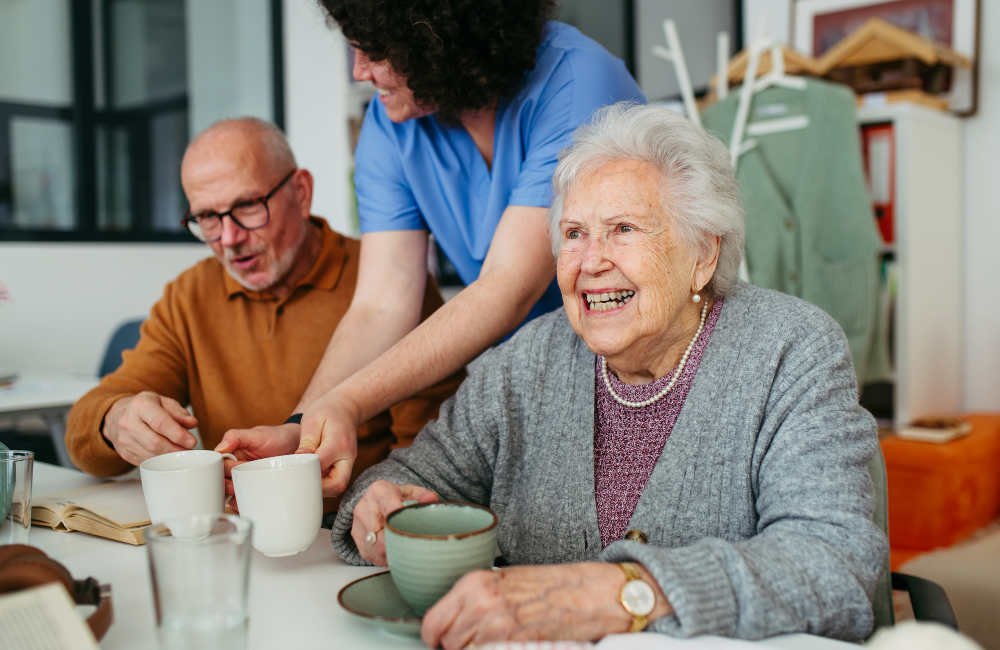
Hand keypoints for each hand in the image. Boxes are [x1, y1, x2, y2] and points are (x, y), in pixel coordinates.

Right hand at [102, 392, 197, 466]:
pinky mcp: (124, 453)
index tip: (191, 442)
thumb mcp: (163, 402)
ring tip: (181, 453)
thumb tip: (192, 423)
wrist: (116, 416)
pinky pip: (145, 461)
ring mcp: (124, 440)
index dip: (177, 434)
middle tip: (189, 450)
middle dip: (175, 449)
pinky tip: (168, 457)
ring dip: (169, 457)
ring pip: (150, 455)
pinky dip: (159, 462)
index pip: (160, 422)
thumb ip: (179, 413)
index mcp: (140, 405)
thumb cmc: (145, 408)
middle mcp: (128, 422)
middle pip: (155, 442)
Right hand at [214, 423, 300, 496]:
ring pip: (232, 493)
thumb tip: (220, 448)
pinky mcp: (257, 490)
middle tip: (234, 487)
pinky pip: (246, 500)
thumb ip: (236, 437)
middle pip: (223, 481)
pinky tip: (247, 505)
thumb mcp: (256, 434)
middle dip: (226, 486)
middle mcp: (236, 469)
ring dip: (233, 497)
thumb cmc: (276, 437)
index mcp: (232, 455)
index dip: (220, 472)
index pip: (219, 466)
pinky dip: (243, 504)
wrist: (297, 445)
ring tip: (240, 496)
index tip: (229, 475)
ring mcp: (246, 480)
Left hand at [297, 391, 360, 496]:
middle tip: (301, 483)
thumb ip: (306, 442)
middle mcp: (348, 456)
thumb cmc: (327, 410)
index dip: (306, 471)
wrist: (346, 406)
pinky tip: (312, 475)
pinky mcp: (346, 464)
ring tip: (305, 479)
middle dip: (319, 488)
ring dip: (322, 488)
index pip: (321, 465)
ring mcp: (349, 461)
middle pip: (338, 484)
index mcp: (338, 443)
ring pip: (339, 486)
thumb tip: (299, 461)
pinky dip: (325, 484)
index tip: (291, 472)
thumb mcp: (312, 420)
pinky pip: (337, 481)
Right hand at [350, 480, 438, 565]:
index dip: (401, 517)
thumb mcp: (410, 491)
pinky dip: (387, 557)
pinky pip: (374, 555)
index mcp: (379, 491)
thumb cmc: (395, 498)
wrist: (373, 502)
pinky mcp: (358, 540)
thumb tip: (432, 500)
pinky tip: (396, 552)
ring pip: (378, 547)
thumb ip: (423, 495)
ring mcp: (359, 525)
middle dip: (401, 539)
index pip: (390, 505)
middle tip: (416, 543)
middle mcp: (365, 507)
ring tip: (407, 548)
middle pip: (383, 530)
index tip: (412, 526)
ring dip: (394, 551)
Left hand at [421, 562, 672, 648]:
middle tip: (473, 643)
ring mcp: (495, 625)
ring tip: (492, 644)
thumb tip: (455, 621)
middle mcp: (480, 602)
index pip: (432, 621)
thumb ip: (476, 599)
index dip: (434, 637)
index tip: (439, 642)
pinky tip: (504, 646)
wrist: (587, 593)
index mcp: (474, 583)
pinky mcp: (511, 643)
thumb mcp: (505, 581)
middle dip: (455, 647)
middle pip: (446, 642)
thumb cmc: (551, 586)